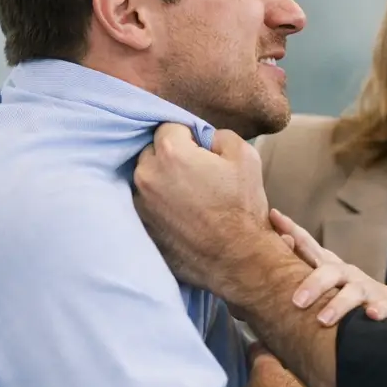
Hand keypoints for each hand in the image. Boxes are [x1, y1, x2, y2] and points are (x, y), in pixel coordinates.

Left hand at [133, 123, 270, 291]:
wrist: (239, 259)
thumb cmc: (243, 207)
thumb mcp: (246, 156)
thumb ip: (219, 135)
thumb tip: (204, 139)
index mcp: (170, 153)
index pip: (170, 127)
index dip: (190, 137)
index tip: (204, 153)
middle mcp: (147, 176)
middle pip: (152, 152)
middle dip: (171, 157)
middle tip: (197, 176)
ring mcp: (140, 205)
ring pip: (147, 180)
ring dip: (163, 182)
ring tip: (189, 198)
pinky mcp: (142, 227)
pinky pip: (147, 206)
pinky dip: (160, 206)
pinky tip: (182, 216)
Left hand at [270, 209, 386, 326]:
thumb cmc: (353, 300)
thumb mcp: (327, 287)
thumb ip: (300, 282)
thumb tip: (256, 284)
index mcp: (329, 268)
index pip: (309, 245)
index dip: (292, 230)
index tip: (273, 216)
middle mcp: (346, 274)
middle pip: (328, 270)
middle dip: (311, 283)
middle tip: (296, 302)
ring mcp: (366, 290)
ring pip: (352, 292)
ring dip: (338, 304)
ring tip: (324, 320)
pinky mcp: (384, 306)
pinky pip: (381, 308)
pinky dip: (376, 311)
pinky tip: (371, 315)